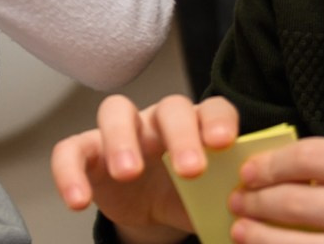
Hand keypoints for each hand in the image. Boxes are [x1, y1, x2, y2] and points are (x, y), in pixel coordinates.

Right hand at [50, 92, 240, 242]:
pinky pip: (71, 150)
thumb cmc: (187, 197)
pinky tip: (77, 200)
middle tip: (189, 169)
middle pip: (169, 107)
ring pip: (116, 110)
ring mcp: (122, 132)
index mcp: (197, 127)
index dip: (218, 121)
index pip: (213, 109)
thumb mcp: (210, 199)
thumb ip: (230, 196)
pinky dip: (69, 173)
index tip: (224, 144)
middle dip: (180, 134)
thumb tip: (254, 209)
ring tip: (128, 173)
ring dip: (122, 139)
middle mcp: (160, 120)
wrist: (153, 215)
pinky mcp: (88, 152)